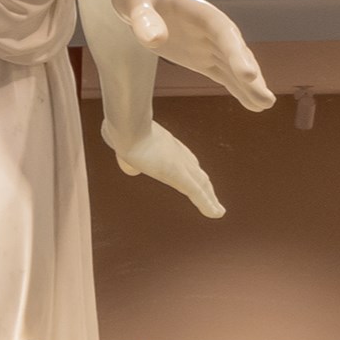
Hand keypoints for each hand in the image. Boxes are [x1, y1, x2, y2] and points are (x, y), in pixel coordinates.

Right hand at [107, 118, 224, 219]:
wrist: (127, 125)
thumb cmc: (121, 129)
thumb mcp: (123, 141)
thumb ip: (127, 153)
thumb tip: (131, 168)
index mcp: (164, 142)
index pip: (183, 157)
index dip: (191, 167)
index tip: (196, 174)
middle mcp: (177, 151)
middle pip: (196, 170)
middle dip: (204, 184)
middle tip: (212, 195)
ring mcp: (179, 162)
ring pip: (201, 182)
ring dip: (210, 197)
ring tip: (218, 210)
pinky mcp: (179, 174)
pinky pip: (197, 192)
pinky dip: (208, 204)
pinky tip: (218, 214)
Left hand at [113, 0, 272, 112]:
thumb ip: (144, 18)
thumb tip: (156, 40)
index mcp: (200, 11)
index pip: (223, 32)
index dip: (237, 53)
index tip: (249, 74)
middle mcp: (211, 29)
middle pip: (236, 52)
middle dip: (251, 76)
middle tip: (266, 100)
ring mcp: (208, 44)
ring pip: (234, 66)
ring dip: (250, 86)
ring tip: (265, 106)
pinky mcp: (201, 58)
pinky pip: (223, 74)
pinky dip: (237, 89)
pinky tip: (252, 105)